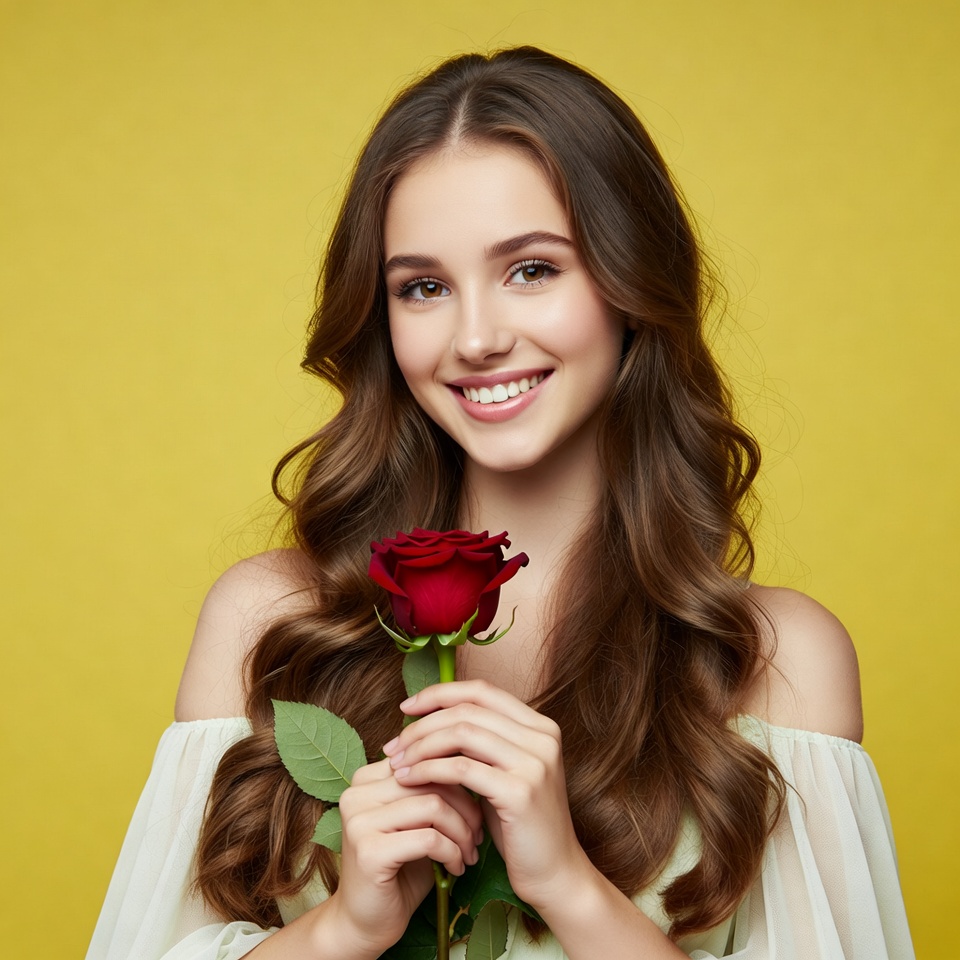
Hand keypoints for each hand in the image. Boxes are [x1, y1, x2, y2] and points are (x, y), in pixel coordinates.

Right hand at [329, 758, 483, 952]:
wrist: (366, 922)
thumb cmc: (400, 868)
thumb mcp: (417, 821)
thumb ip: (431, 791)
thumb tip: (474, 764)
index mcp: (366, 778)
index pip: (424, 759)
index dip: (458, 779)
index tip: (476, 808)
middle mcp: (356, 793)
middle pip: (431, 779)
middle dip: (466, 807)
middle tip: (479, 833)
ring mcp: (359, 821)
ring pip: (433, 806)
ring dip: (462, 832)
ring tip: (469, 852)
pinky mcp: (369, 851)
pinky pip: (429, 839)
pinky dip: (452, 852)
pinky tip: (456, 868)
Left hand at [382, 680, 591, 909]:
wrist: (554, 873)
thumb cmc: (520, 825)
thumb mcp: (503, 773)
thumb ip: (480, 744)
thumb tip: (428, 720)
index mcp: (540, 725)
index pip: (481, 690)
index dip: (440, 694)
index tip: (407, 708)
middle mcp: (542, 737)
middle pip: (468, 710)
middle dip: (423, 724)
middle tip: (393, 744)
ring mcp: (534, 762)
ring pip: (462, 733)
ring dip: (421, 746)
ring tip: (396, 763)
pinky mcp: (520, 791)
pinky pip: (462, 769)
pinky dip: (429, 770)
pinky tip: (410, 780)